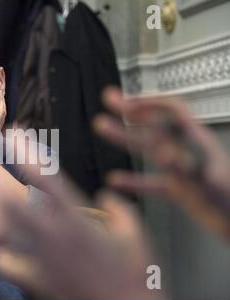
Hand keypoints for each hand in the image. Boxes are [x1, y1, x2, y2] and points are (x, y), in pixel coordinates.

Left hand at [0, 162, 160, 298]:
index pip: (46, 177)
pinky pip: (6, 263)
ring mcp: (41, 257)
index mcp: (77, 219)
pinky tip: (0, 248)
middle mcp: (53, 235)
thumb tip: (109, 196)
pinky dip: (0, 252)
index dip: (27, 152)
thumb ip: (121, 209)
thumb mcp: (135, 234)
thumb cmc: (133, 274)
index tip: (15, 134)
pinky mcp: (36, 279)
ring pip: (3, 229)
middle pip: (10, 202)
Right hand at [94, 87, 229, 238]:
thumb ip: (187, 167)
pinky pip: (150, 182)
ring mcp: (180, 170)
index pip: (173, 111)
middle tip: (108, 98)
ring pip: (146, 149)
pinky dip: (132, 180)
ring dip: (123, 136)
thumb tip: (164, 152)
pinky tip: (114, 180)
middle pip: (154, 123)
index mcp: (197, 142)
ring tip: (100, 126)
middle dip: (130, 110)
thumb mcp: (210, 183)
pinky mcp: (178, 189)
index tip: (128, 103)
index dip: (150, 103)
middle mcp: (186, 151)